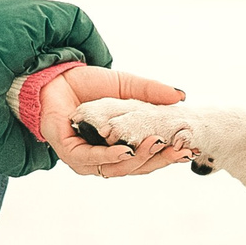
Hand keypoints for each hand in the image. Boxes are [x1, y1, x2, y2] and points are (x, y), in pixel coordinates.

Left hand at [39, 66, 190, 177]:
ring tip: (156, 144)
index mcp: (119, 147)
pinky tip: (125, 150)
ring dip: (137, 158)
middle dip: (159, 160)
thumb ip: (151, 93)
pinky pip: (91, 160)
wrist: (56, 76)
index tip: (189, 147)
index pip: (147, 157)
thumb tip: (181, 96)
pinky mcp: (69, 152)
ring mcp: (85, 159)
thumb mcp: (127, 87)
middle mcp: (103, 157)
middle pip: (135, 167)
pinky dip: (110, 156)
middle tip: (180, 150)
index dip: (168, 155)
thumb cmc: (89, 85)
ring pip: (116, 168)